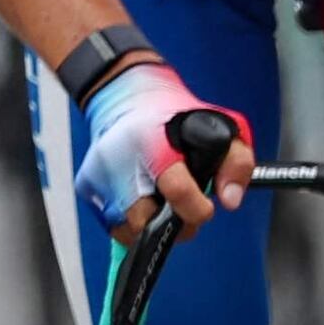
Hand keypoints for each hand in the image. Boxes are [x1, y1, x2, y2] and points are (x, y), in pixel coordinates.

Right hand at [78, 57, 250, 236]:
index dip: (196, 209)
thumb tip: (230, 200)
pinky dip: (131, 221)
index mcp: (154, 142)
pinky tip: (144, 202)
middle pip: (146, 219)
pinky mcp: (87, 187)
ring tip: (164, 205)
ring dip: (150, 226)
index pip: (175, 189)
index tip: (205, 208)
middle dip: (172, 225)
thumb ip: (236, 163)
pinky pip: (111, 223)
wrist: (126, 96)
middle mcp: (121, 160)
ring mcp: (100, 176)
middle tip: (184, 212)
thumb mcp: (221, 126)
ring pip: (127, 228)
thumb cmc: (174, 115)